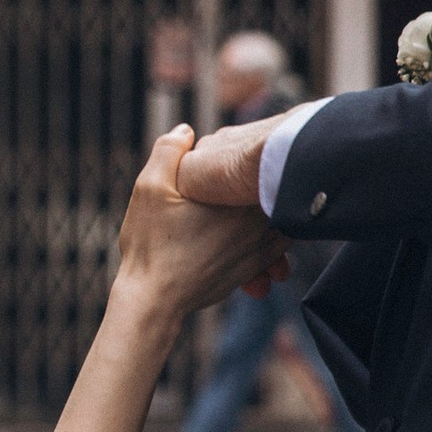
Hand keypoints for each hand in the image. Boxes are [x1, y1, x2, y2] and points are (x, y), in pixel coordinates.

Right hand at [115, 126, 285, 322]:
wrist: (154, 300)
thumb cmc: (150, 245)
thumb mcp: (150, 188)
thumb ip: (168, 152)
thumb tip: (188, 131)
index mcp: (240, 199)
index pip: (271, 165)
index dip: (264, 152)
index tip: (256, 145)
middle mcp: (260, 224)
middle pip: (281, 191)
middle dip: (270, 180)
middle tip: (258, 166)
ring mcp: (262, 250)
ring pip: (282, 218)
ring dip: (271, 209)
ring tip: (245, 203)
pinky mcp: (255, 268)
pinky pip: (277, 246)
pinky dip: (268, 236)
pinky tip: (243, 233)